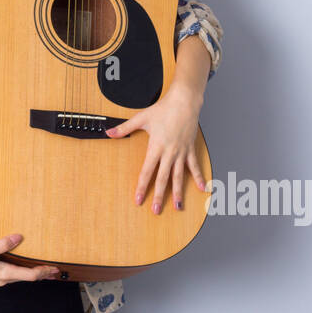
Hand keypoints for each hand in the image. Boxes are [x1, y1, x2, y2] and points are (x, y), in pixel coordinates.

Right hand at [0, 234, 59, 285]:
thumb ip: (1, 244)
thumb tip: (18, 238)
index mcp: (3, 273)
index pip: (30, 276)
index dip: (44, 272)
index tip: (55, 269)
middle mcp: (2, 280)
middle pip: (27, 278)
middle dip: (41, 274)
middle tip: (54, 270)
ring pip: (19, 278)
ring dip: (31, 274)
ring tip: (41, 268)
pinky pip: (11, 276)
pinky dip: (21, 273)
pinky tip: (20, 267)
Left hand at [106, 89, 210, 213]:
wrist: (184, 101)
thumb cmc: (163, 109)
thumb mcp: (141, 118)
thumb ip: (124, 128)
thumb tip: (108, 133)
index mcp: (156, 147)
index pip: (147, 171)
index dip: (142, 186)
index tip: (138, 199)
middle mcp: (169, 152)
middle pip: (163, 178)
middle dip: (159, 196)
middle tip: (156, 211)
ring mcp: (181, 152)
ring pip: (179, 176)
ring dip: (179, 192)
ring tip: (178, 207)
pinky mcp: (190, 149)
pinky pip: (194, 166)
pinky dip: (199, 177)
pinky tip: (202, 189)